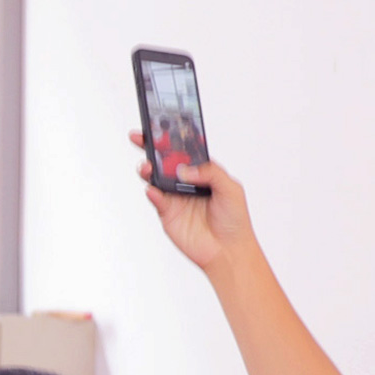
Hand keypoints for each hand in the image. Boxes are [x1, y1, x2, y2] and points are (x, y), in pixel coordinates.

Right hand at [128, 131, 259, 278]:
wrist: (227, 249)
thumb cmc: (234, 219)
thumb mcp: (231, 188)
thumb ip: (210, 173)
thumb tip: (184, 169)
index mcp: (203, 172)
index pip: (185, 150)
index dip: (173, 138)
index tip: (162, 125)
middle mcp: (186, 182)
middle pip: (165, 160)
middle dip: (150, 147)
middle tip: (140, 137)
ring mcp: (174, 196)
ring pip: (156, 178)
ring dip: (149, 170)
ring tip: (147, 167)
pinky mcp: (166, 213)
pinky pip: (155, 199)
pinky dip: (152, 193)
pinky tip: (153, 189)